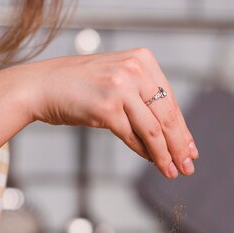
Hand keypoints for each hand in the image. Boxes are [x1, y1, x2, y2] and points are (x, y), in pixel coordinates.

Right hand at [23, 48, 198, 178]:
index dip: (183, 130)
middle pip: (167, 116)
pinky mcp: (107, 108)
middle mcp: (135, 70)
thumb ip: (144, 101)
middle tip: (187, 166)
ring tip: (173, 171)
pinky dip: (144, 152)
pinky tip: (152, 162)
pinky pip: (133, 136)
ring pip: (153, 130)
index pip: (171, 101)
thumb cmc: (80, 88)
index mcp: (143, 60)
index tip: (191, 151)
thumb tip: (174, 136)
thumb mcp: (118, 83)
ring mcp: (120, 88)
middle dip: (179, 146)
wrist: (42, 86)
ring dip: (165, 155)